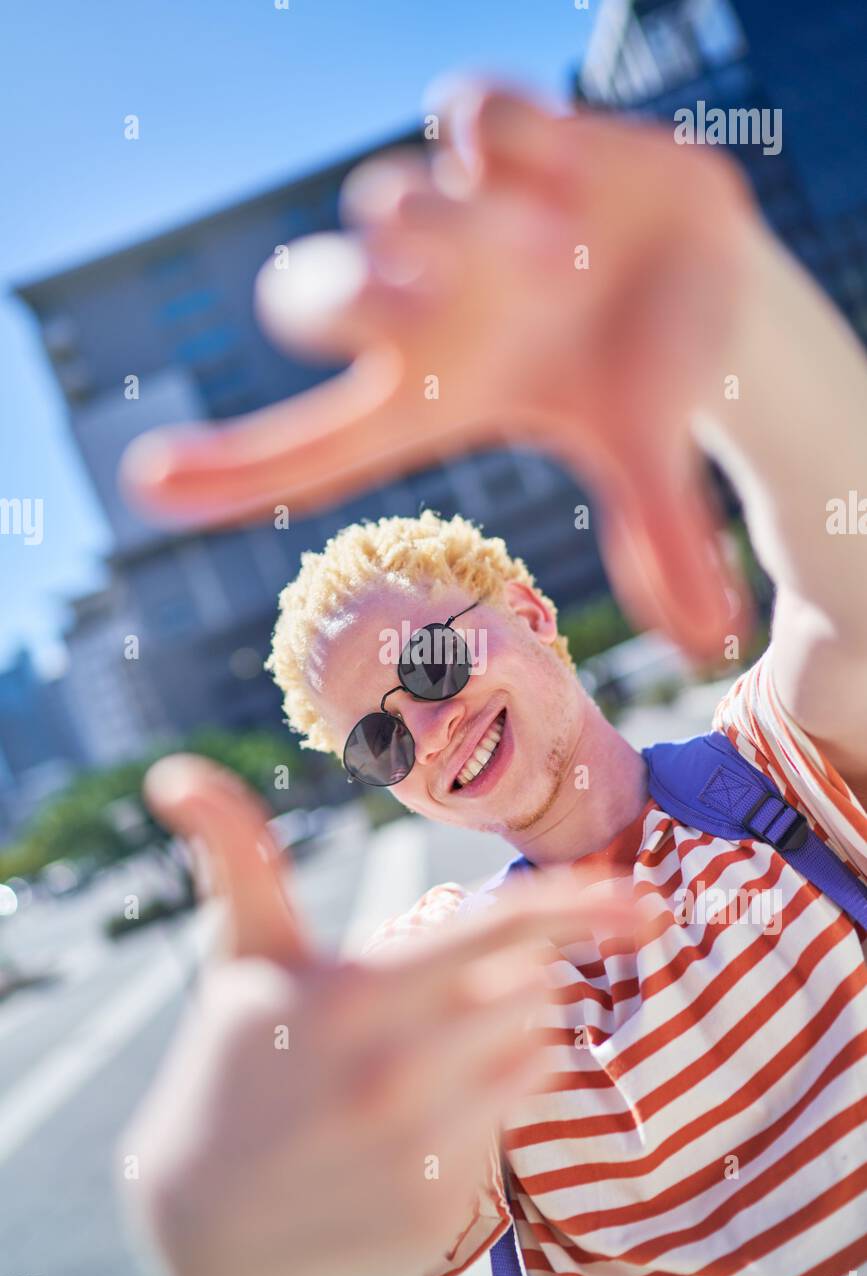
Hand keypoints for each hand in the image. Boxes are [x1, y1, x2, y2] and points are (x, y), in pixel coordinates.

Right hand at [120, 755, 633, 1275]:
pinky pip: (516, 1126)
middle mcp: (399, 1071)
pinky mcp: (441, 1209)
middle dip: (511, 978)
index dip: (580, 908)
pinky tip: (418, 1124)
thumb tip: (172, 773)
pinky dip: (488, 1109)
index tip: (645, 903)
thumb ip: (234, 854)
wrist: (200, 1226)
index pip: (500, 932)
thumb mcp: (240, 957)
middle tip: (437, 998)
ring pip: (539, 1053)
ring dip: (509, 1040)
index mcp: (358, 993)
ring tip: (427, 1057)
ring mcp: (424, 1146)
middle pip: (535, 990)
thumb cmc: (228, 1065)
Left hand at [122, 83, 755, 658]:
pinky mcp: (505, 135)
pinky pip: (465, 119)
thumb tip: (705, 634)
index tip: (151, 485)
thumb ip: (660, 530)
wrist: (704, 273)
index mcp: (433, 394)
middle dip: (349, 299)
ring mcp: (454, 215)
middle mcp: (423, 305)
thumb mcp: (643, 449)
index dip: (233, 470)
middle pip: (313, 296)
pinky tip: (563, 173)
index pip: (313, 446)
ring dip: (463, 232)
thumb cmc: (642, 373)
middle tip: (425, 311)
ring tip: (559, 252)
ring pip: (388, 202)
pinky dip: (500, 140)